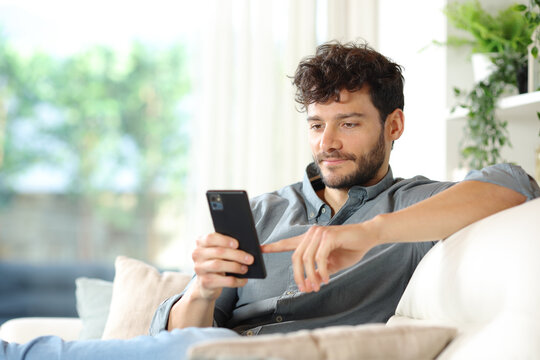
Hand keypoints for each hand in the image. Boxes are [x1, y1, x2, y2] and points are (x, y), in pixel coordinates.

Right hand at [191, 232, 253, 300]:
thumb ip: (226, 246)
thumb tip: (247, 243)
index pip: (211, 238)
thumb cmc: (217, 263)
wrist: (206, 285)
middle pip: (219, 252)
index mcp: (201, 243)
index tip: (237, 244)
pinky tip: (244, 280)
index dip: (224, 240)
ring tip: (246, 268)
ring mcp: (199, 269)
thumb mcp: (218, 253)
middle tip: (250, 258)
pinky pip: (223, 281)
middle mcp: (197, 255)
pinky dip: (236, 281)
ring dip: (236, 266)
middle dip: (237, 255)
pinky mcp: (205, 282)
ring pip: (219, 265)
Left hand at [261, 223, 378, 292]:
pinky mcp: (329, 236)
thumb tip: (311, 282)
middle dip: (298, 276)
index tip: (260, 249)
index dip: (273, 246)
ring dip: (310, 276)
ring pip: (306, 259)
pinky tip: (327, 279)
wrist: (368, 237)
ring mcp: (320, 234)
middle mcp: (312, 234)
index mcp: (310, 239)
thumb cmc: (351, 248)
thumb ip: (320, 271)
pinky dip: (322, 271)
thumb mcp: (333, 264)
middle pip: (296, 257)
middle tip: (305, 289)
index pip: (288, 243)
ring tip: (317, 287)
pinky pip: (319, 258)